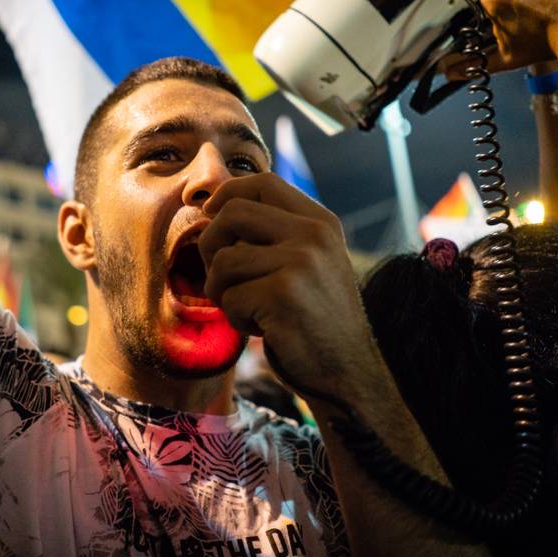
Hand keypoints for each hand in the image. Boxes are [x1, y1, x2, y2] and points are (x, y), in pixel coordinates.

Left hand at [199, 173, 369, 396]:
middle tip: (220, 277)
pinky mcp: (283, 294)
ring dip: (222, 292)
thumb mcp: (308, 264)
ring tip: (247, 310)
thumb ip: (274, 234)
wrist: (348, 373)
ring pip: (223, 261)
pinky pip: (230, 298)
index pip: (263, 183)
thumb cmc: (315, 321)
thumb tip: (212, 207)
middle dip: (210, 245)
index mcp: (321, 223)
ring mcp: (301, 262)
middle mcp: (314, 235)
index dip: (227, 193)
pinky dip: (236, 319)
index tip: (210, 213)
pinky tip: (262, 330)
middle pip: (232, 214)